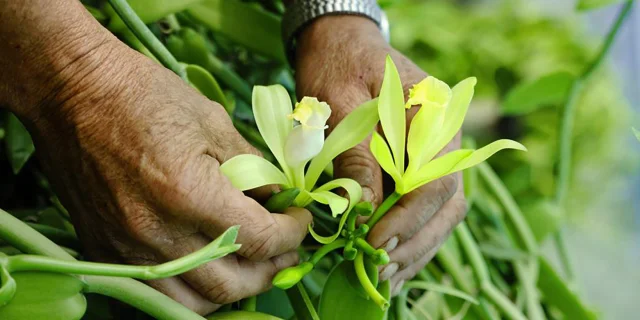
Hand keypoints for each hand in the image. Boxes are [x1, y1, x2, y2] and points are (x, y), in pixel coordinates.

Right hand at [2, 14, 310, 314]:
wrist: (73, 92)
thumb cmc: (145, 96)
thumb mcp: (214, 123)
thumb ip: (254, 169)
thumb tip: (281, 200)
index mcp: (189, 193)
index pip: (260, 238)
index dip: (292, 234)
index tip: (301, 220)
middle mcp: (157, 233)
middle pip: (232, 284)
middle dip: (272, 269)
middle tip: (286, 249)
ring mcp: (127, 249)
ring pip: (194, 303)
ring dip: (234, 291)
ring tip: (252, 266)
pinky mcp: (105, 252)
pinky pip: (157, 294)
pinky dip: (193, 291)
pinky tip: (209, 268)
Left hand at [295, 16, 466, 293]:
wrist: (342, 45)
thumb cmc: (338, 67)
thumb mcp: (339, 103)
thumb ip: (356, 156)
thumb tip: (364, 210)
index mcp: (434, 115)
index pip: (437, 180)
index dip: (410, 218)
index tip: (377, 243)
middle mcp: (446, 139)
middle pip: (448, 203)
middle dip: (416, 242)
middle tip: (381, 270)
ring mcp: (436, 155)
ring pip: (442, 213)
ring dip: (417, 248)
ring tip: (385, 279)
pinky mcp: (420, 167)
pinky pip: (426, 208)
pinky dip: (411, 237)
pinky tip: (391, 262)